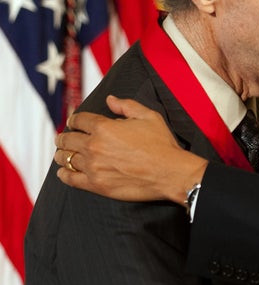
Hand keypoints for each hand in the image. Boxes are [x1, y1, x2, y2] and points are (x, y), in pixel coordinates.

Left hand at [55, 95, 207, 203]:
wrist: (169, 172)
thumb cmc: (161, 144)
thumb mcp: (148, 116)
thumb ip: (127, 105)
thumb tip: (110, 99)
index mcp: (104, 127)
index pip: (79, 120)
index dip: (75, 119)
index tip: (75, 122)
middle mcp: (94, 146)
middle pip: (67, 139)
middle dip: (64, 136)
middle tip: (64, 138)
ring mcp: (93, 166)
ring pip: (65, 158)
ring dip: (62, 154)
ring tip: (63, 154)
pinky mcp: (95, 185)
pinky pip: (69, 179)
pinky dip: (64, 174)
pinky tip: (64, 171)